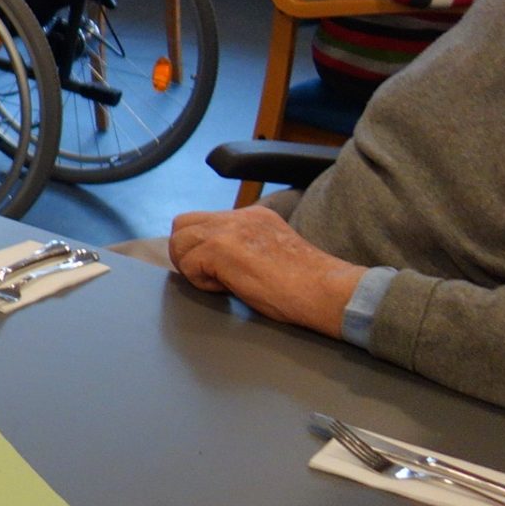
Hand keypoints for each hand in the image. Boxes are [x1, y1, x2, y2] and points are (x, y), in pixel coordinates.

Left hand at [167, 206, 366, 337]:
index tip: (216, 268)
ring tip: (219, 283)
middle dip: (184, 251)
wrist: (326, 290)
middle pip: (182, 223)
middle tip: (206, 275)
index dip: (201, 246)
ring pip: (178, 242)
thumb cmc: (305, 283)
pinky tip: (227, 288)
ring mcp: (229, 229)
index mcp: (253, 215)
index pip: (205, 220)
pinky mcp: (221, 248)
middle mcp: (240, 216)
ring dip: (190, 266)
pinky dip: (201, 282)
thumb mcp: (270, 251)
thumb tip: (214, 259)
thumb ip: (244, 246)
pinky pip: (188, 264)